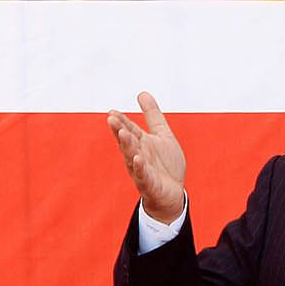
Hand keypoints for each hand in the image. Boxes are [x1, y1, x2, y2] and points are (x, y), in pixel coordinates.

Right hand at [107, 92, 187, 222]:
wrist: (173, 193)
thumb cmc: (165, 164)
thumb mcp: (162, 134)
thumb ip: (152, 115)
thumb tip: (142, 93)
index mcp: (141, 143)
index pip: (129, 130)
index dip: (121, 121)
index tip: (112, 111)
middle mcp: (138, 155)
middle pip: (128, 141)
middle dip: (120, 130)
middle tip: (111, 118)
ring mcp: (143, 170)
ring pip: (132, 157)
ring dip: (127, 146)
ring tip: (123, 134)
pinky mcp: (150, 184)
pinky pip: (143, 175)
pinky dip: (140, 167)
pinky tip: (137, 158)